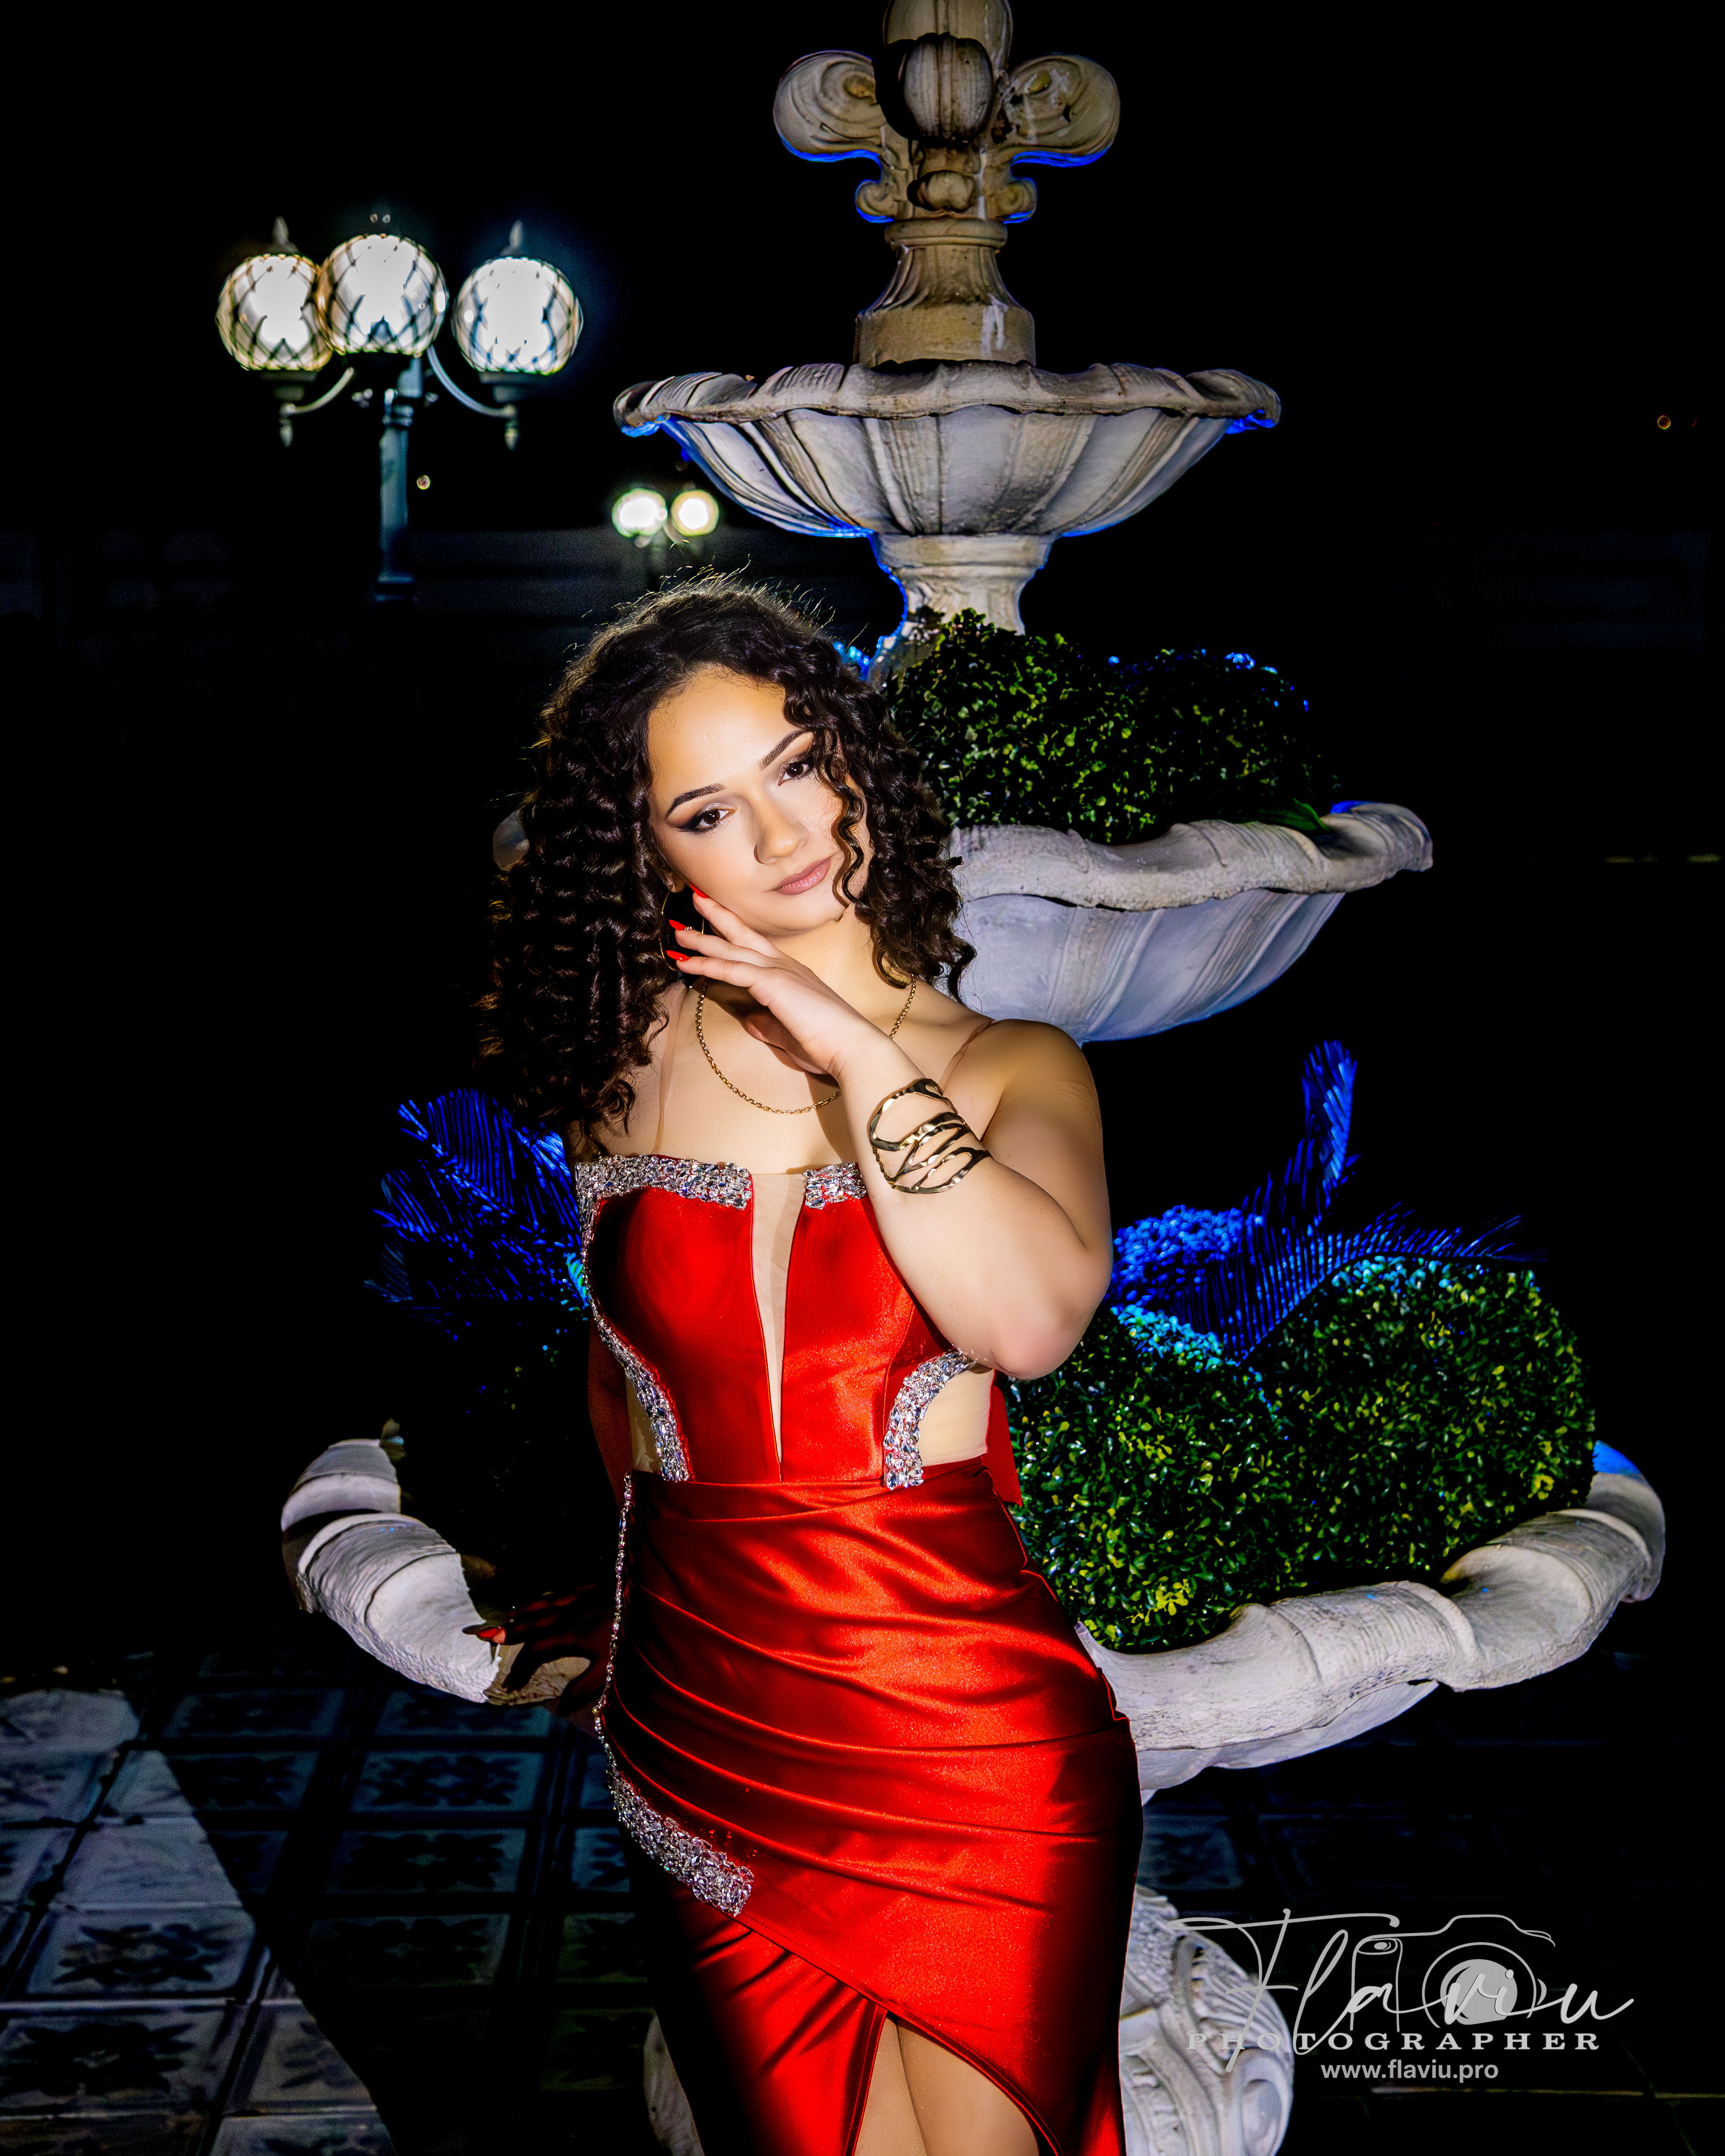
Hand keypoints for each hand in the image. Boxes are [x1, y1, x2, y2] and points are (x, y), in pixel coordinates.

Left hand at [669, 891, 883, 1080]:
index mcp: (792, 974)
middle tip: (695, 898)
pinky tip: (687, 962)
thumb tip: (753, 1021)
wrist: (851, 1046)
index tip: (717, 920)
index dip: (735, 932)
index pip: (757, 947)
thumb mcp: (790, 1033)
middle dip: (718, 916)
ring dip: (703, 940)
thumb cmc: (827, 1043)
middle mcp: (785, 966)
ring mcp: (779, 972)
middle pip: (744, 935)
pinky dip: (709, 964)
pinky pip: (733, 970)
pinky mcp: (772, 984)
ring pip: (733, 949)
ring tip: (679, 933)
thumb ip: (770, 1024)